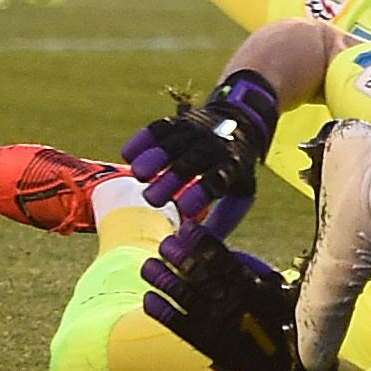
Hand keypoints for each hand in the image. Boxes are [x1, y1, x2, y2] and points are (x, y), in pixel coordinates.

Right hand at [121, 70, 281, 236]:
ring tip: (138, 175)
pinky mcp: (178, 121)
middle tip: (151, 200)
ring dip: (155, 157)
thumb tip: (197, 249)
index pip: (218, 179)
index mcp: (232, 167)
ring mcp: (196, 131)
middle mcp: (214, 147)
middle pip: (192, 162)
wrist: (242, 123)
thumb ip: (222, 222)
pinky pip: (159, 128)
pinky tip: (128, 155)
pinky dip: (142, 139)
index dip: (202, 192)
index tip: (184, 209)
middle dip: (171, 179)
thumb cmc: (235, 171)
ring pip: (173, 142)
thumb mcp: (240, 194)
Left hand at [140, 227, 332, 370]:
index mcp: (249, 287)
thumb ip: (256, 274)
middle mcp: (229, 303)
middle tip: (165, 242)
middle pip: (196, 273)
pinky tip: (148, 299)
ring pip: (182, 295)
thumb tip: (230, 257)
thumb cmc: (286, 324)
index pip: (220, 258)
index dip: (201, 241)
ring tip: (149, 265)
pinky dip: (161, 312)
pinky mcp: (205, 344)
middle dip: (178, 255)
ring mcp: (215, 324)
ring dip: (163, 278)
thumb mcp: (280, 292)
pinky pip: (178, 325)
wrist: (287, 367)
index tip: (188, 227)